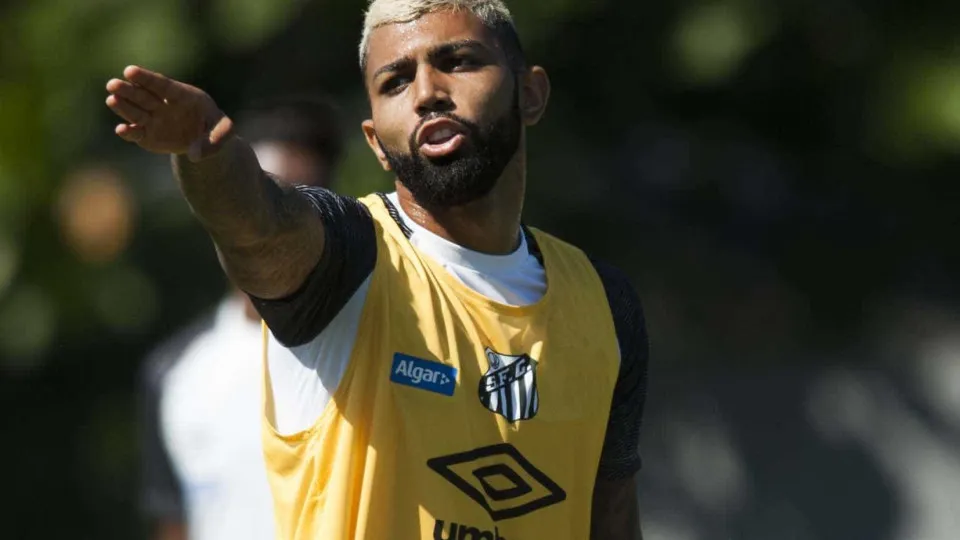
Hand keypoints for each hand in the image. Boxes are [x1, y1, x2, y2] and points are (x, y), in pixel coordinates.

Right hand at [105, 66, 232, 160]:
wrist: (205, 140)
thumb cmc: (215, 128)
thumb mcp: (225, 131)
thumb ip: (215, 140)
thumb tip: (195, 154)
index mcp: (182, 96)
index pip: (162, 85)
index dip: (146, 78)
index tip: (129, 71)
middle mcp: (163, 105)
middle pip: (143, 96)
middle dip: (128, 90)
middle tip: (112, 84)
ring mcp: (153, 119)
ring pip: (135, 111)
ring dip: (123, 107)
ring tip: (111, 99)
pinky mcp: (147, 135)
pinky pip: (135, 133)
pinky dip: (128, 132)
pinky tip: (121, 130)